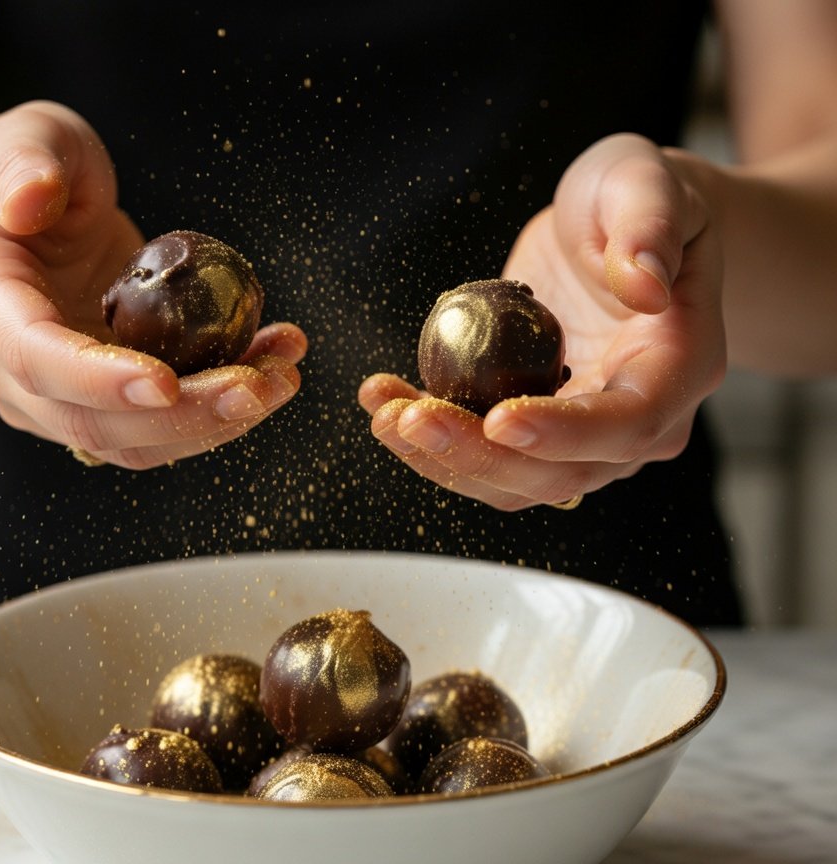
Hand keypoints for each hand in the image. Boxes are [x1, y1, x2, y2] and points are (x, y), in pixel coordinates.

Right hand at [0, 101, 304, 469]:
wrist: (21, 218)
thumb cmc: (30, 172)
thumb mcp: (27, 137)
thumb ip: (24, 160)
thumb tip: (30, 200)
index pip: (33, 357)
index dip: (98, 380)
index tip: (167, 383)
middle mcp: (4, 366)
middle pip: (90, 420)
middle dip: (184, 415)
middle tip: (264, 386)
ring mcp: (48, 397)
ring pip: (130, 442)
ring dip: (212, 424)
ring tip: (281, 377)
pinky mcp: (96, 406)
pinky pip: (156, 429)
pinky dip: (216, 414)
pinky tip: (268, 370)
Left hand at [359, 133, 725, 509]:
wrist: (620, 235)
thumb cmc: (633, 200)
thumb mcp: (643, 183)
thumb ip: (647, 226)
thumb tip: (644, 288)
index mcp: (680, 367)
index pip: (628, 423)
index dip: (564, 433)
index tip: (498, 421)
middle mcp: (642, 421)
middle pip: (562, 472)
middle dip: (477, 455)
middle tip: (406, 418)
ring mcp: (588, 438)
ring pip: (517, 480)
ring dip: (444, 459)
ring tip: (383, 414)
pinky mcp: (541, 434)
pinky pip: (489, 458)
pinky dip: (436, 444)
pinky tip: (388, 404)